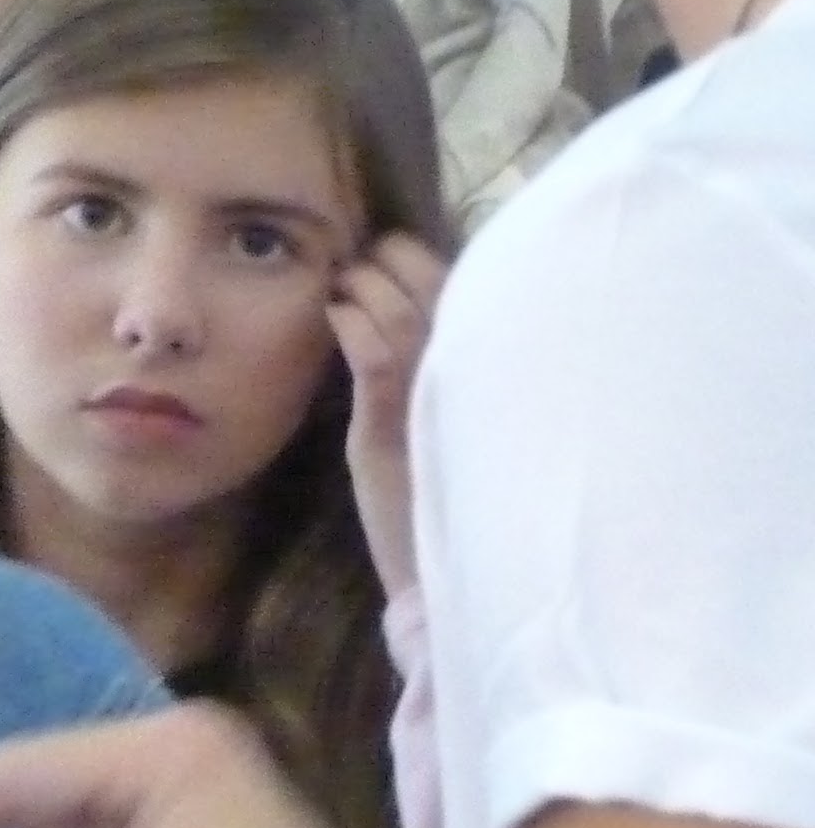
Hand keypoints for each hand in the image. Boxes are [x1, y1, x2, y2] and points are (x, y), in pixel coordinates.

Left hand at [330, 233, 446, 600]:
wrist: (443, 579)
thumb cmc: (440, 505)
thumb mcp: (441, 428)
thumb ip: (433, 378)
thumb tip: (402, 324)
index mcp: (489, 378)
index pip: (468, 297)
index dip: (433, 264)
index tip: (399, 249)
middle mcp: (473, 379)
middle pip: (445, 291)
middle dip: (402, 260)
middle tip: (371, 253)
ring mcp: (436, 400)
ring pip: (405, 316)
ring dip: (369, 285)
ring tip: (346, 277)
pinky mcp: (394, 429)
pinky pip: (378, 359)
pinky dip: (353, 326)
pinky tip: (338, 313)